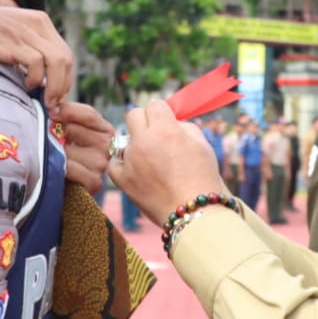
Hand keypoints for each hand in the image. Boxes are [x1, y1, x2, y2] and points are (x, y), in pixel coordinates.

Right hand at [0, 0, 73, 110]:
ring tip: (45, 100)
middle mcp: (38, 24)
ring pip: (57, 61)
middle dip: (64, 85)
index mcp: (40, 22)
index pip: (66, 53)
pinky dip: (35, 78)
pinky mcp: (12, 42)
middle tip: (54, 103)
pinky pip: (36, 63)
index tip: (57, 96)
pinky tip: (25, 85)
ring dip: (55, 86)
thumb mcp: (12, 35)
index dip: (65, 77)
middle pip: (66, 59)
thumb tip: (44, 79)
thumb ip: (30, 49)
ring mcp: (26, 32)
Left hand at [54, 101, 113, 193]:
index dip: (67, 110)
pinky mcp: (95, 182)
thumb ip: (67, 115)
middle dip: (56, 134)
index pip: (88, 114)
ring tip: (50, 158)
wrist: (64, 187)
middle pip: (74, 129)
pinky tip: (57, 170)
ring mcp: (102, 165)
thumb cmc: (67, 156)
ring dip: (55, 153)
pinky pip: (71, 169)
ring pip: (69, 150)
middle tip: (47, 141)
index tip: (50, 110)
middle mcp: (108, 146)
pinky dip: (61, 168)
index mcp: (105, 130)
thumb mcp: (71, 132)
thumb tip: (54, 106)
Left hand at [108, 100, 227, 222]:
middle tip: (154, 135)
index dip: (161, 112)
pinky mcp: (122, 180)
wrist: (196, 214)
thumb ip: (182, 126)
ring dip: (135, 145)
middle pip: (133, 115)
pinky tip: (136, 171)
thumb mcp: (201, 144)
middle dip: (144, 122)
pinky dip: (123, 165)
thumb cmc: (203, 179)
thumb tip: (169, 121)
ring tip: (150, 160)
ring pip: (123, 140)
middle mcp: (144, 141)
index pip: (154, 104)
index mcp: (165, 129)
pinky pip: (114, 163)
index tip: (165, 121)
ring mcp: (130, 160)